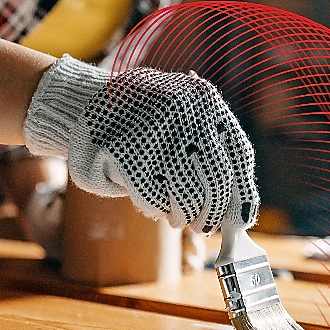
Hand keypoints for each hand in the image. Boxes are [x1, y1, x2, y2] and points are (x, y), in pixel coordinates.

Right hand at [22, 56, 258, 232]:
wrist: (85, 103)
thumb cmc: (144, 122)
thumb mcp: (184, 118)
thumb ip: (211, 151)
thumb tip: (238, 210)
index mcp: (206, 102)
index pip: (239, 155)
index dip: (244, 193)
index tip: (242, 220)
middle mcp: (186, 112)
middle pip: (216, 180)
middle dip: (213, 213)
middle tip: (206, 227)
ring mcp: (156, 131)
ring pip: (187, 195)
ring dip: (183, 216)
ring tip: (175, 218)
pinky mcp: (126, 152)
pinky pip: (154, 198)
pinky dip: (155, 209)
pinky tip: (152, 204)